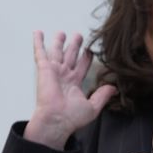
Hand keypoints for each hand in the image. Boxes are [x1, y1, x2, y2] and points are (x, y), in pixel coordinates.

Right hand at [23, 31, 116, 149]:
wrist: (57, 120)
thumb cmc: (71, 117)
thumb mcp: (93, 106)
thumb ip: (102, 95)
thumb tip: (114, 88)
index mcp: (74, 84)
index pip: (81, 66)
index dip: (86, 57)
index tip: (90, 50)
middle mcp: (64, 76)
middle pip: (70, 56)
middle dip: (74, 46)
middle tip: (78, 36)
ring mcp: (54, 72)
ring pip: (57, 52)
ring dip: (59, 42)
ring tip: (62, 32)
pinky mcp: (44, 70)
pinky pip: (40, 53)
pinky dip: (38, 42)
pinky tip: (38, 33)